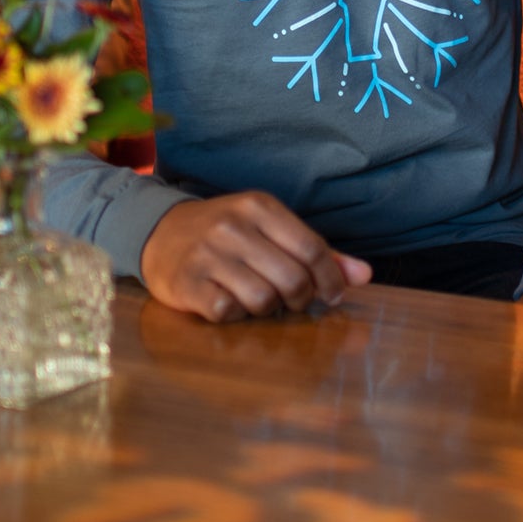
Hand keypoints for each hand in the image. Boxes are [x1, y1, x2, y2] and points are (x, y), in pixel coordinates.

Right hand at [139, 192, 370, 321]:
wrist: (157, 232)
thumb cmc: (226, 234)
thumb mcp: (269, 229)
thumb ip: (316, 252)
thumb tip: (365, 276)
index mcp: (259, 207)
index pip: (312, 248)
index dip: (330, 279)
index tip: (332, 296)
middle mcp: (233, 227)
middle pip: (292, 278)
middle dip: (300, 298)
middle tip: (293, 300)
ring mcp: (207, 255)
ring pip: (263, 299)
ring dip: (267, 308)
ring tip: (258, 297)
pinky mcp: (186, 283)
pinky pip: (228, 312)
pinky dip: (235, 314)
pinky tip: (229, 302)